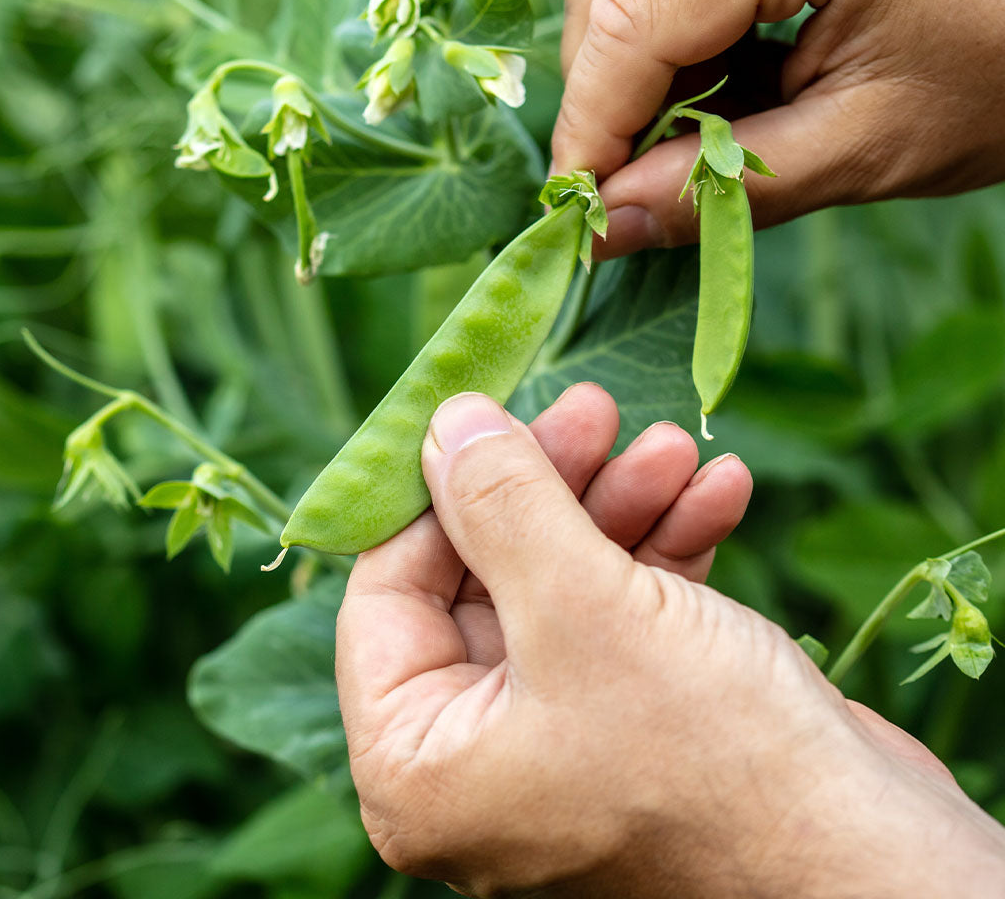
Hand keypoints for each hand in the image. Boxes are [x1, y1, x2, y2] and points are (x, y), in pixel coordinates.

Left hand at [336, 385, 1004, 896]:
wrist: (874, 868)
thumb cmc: (711, 761)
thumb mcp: (581, 608)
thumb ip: (499, 506)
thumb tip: (441, 424)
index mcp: (423, 764)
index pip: (387, 594)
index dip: (437, 496)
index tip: (488, 414)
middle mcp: (480, 757)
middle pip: (487, 576)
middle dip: (552, 486)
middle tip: (597, 408)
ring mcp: (563, 736)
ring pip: (565, 584)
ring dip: (623, 507)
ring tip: (675, 447)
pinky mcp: (639, 719)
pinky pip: (628, 615)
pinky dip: (668, 551)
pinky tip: (718, 494)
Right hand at [552, 0, 1004, 257]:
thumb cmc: (998, 72)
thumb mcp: (862, 147)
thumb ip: (722, 188)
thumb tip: (606, 227)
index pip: (632, 16)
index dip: (592, 125)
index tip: (586, 211)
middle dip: (601, 91)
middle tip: (632, 178)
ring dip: (624, 65)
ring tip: (684, 134)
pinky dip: (657, 39)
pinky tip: (709, 89)